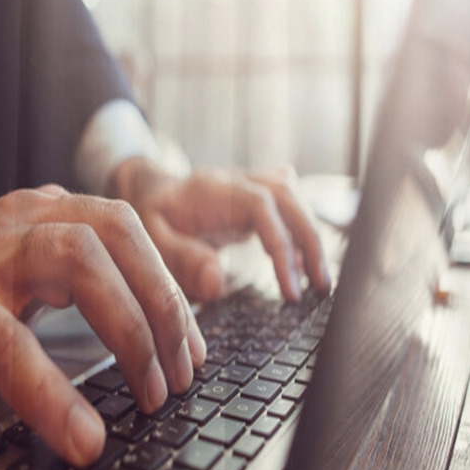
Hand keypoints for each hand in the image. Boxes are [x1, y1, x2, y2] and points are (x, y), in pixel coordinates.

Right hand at [0, 187, 204, 466]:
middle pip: (118, 238)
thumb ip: (85, 283)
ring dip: (131, 333)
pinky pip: (12, 347)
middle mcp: (27, 225)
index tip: (194, 346)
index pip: (131, 233)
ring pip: (82, 268)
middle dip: (164, 306)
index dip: (172, 288)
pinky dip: (53, 392)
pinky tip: (82, 434)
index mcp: (52, 215)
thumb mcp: (27, 268)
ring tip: (152, 395)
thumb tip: (154, 334)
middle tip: (182, 373)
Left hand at [110, 158, 331, 302]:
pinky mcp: (256, 196)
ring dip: (311, 236)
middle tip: (321, 286)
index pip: (261, 207)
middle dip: (309, 241)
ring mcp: (249, 185)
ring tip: (320, 281)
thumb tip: (217, 282)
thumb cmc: (149, 217)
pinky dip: (302, 230)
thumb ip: (182, 260)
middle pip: (288, 196)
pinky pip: (290, 204)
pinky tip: (304, 263)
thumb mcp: (150, 241)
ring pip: (294, 196)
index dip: (281, 245)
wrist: (147, 190)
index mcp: (211, 189)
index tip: (290, 288)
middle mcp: (236, 180)